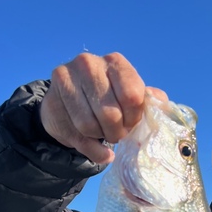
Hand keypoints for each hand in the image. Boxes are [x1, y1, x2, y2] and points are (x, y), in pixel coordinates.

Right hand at [40, 52, 166, 163]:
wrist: (69, 104)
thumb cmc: (107, 100)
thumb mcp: (130, 97)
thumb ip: (148, 100)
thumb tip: (161, 104)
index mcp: (115, 62)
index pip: (133, 97)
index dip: (134, 118)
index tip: (132, 123)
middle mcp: (89, 64)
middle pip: (110, 114)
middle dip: (117, 132)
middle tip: (118, 134)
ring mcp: (66, 79)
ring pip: (89, 125)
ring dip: (101, 137)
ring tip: (103, 133)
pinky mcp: (51, 100)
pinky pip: (75, 135)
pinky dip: (90, 149)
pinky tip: (95, 146)